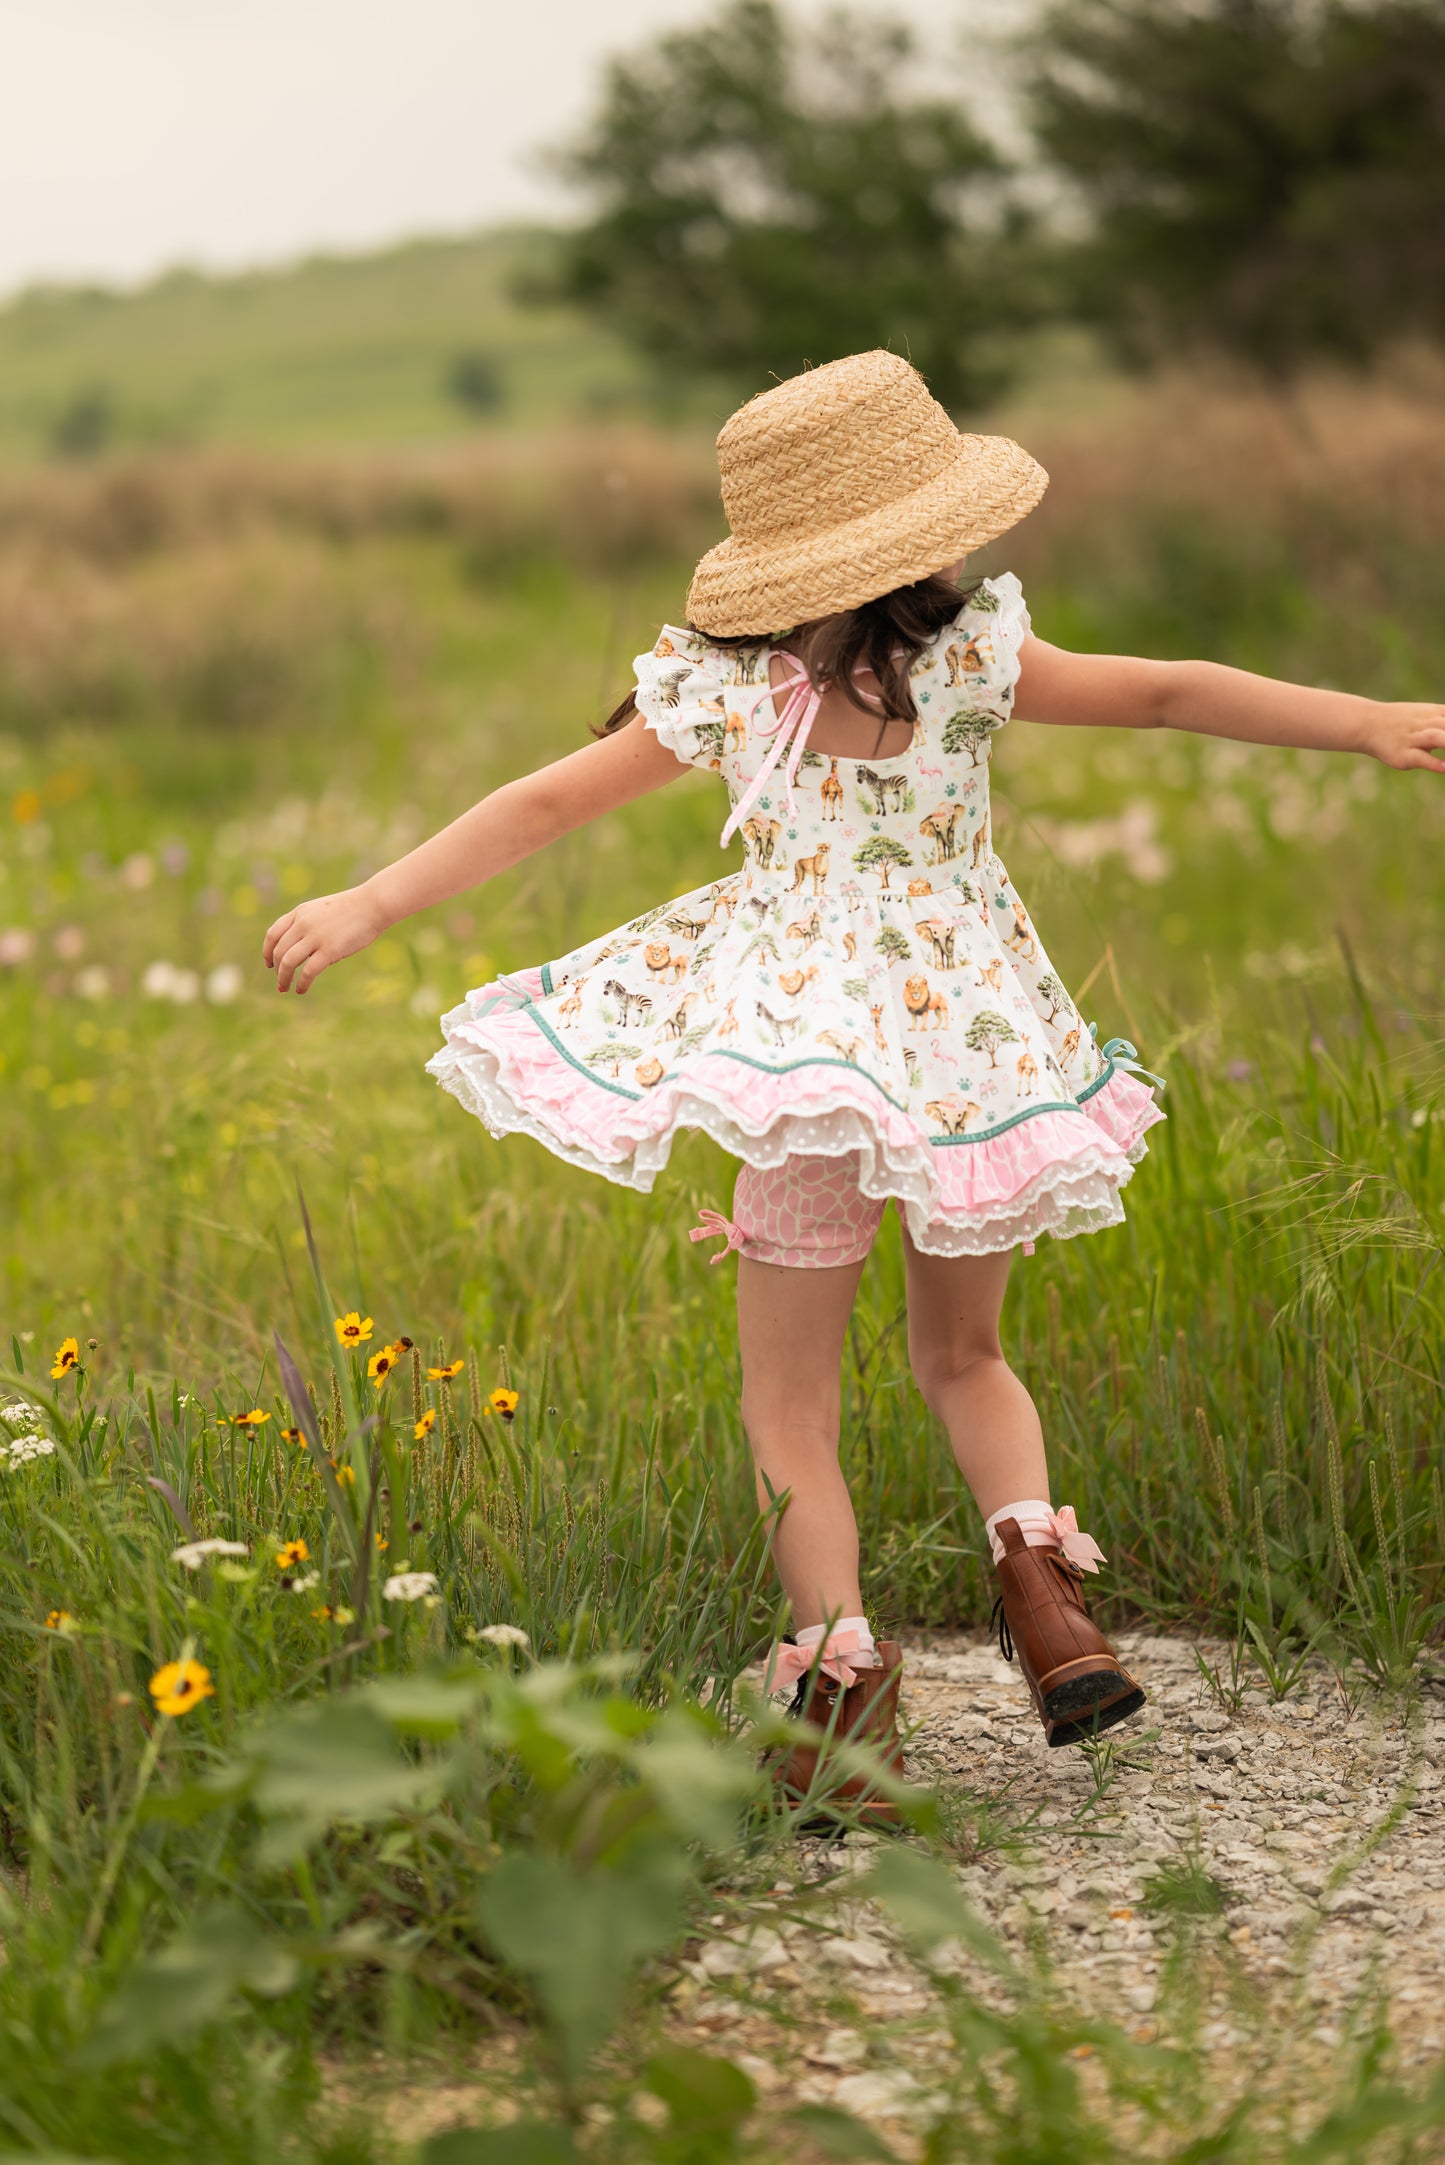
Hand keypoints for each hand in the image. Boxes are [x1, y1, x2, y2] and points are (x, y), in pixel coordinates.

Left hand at [263, 886, 386, 993]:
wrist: (373, 905)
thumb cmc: (353, 909)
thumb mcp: (323, 911)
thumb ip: (309, 925)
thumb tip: (302, 950)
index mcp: (300, 913)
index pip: (273, 934)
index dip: (267, 951)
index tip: (269, 964)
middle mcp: (303, 924)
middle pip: (278, 951)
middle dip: (277, 969)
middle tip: (281, 981)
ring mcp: (315, 937)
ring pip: (288, 962)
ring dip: (284, 978)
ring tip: (285, 988)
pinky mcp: (329, 950)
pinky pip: (308, 971)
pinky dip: (302, 983)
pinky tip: (301, 990)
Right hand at [1362, 701, 1444, 772]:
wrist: (1366, 724)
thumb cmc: (1398, 722)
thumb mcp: (1424, 717)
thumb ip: (1440, 725)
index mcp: (1434, 713)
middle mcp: (1427, 724)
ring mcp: (1414, 739)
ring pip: (1437, 738)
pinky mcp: (1404, 755)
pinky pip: (1421, 758)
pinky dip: (1435, 763)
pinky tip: (1444, 767)